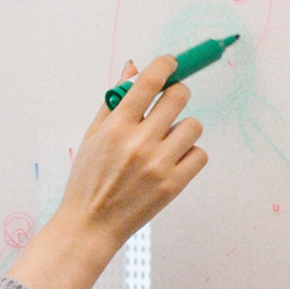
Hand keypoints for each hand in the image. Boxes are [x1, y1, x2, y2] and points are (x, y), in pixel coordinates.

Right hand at [7, 61, 214, 288]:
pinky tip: (172, 161)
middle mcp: (140, 142)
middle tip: (169, 105)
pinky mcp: (174, 184)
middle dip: (177, 95)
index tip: (170, 64)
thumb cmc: (89, 179)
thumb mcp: (93, 135)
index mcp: (117, 126)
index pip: (150, 80)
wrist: (91, 225)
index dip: (166, 64)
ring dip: (183, 129)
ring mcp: (159, 164)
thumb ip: (114, 100)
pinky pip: (200, 154)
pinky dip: (190, 155)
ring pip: (194, 125)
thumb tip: (133, 67)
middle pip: (179, 96)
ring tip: (166, 142)